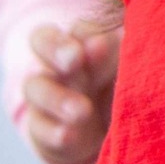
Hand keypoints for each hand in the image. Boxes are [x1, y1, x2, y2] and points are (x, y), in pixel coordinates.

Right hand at [19, 14, 121, 163]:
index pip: (77, 28)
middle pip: (43, 42)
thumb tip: (125, 38)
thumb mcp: (128, 71)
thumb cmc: (123, 89)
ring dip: (58, 98)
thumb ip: (124, 55)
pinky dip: (53, 132)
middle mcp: (58, 63)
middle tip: (75, 58)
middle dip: (58, 48)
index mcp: (84, 42)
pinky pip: (38, 127)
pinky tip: (68, 135)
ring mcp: (45, 94)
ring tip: (83, 111)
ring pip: (36, 87)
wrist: (106, 133)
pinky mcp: (41, 127)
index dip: (86, 33)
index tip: (102, 45)